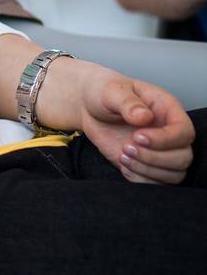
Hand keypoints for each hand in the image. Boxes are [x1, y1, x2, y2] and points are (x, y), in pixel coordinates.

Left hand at [40, 59, 194, 185]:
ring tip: (123, 155)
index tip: (137, 136)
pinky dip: (141, 180)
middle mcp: (169, 132)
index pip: (184, 132)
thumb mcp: (112, 91)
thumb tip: (144, 117)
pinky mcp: (147, 165)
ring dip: (148, 170)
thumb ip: (128, 102)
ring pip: (174, 174)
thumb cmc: (104, 93)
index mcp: (167, 109)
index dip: (165, 139)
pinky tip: (124, 167)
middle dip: (154, 158)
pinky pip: (157, 183)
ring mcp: (160, 150)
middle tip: (126, 146)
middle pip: (183, 157)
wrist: (89, 107)